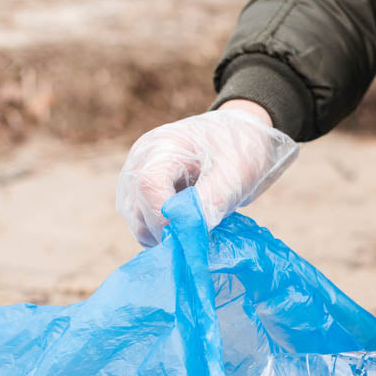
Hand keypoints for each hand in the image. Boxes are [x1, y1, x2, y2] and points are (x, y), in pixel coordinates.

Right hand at [116, 101, 297, 245]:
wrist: (240, 136)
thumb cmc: (239, 150)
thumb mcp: (234, 175)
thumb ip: (210, 202)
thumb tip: (189, 234)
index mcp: (164, 146)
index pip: (149, 186)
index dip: (165, 217)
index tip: (193, 235)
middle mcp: (140, 161)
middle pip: (137, 209)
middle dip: (168, 232)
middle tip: (201, 239)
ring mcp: (135, 178)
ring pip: (137, 223)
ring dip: (164, 236)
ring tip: (196, 230)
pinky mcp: (139, 194)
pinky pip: (142, 224)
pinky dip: (162, 233)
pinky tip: (187, 226)